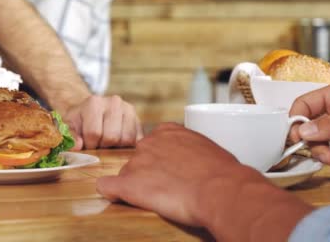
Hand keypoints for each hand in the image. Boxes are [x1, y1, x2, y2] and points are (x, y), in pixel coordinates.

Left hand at [63, 95, 142, 149]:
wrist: (94, 110)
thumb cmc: (81, 120)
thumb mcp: (70, 125)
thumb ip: (70, 135)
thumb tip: (78, 146)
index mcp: (94, 102)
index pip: (94, 133)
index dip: (89, 144)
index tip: (86, 143)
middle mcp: (114, 102)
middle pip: (112, 137)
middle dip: (103, 146)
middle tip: (98, 143)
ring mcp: (129, 110)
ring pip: (127, 139)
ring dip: (117, 147)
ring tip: (108, 142)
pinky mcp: (139, 120)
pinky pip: (137, 140)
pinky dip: (129, 146)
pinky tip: (119, 143)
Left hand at [97, 123, 312, 240]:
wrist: (220, 189)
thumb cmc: (222, 172)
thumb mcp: (207, 149)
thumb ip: (190, 149)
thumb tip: (194, 161)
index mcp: (168, 132)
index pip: (154, 144)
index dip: (161, 160)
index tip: (171, 171)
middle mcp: (149, 143)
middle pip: (139, 160)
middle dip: (149, 173)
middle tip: (168, 187)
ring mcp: (137, 163)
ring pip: (126, 175)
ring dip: (138, 186)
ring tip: (160, 198)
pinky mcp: (128, 185)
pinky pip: (108, 187)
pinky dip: (112, 193)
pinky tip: (121, 197)